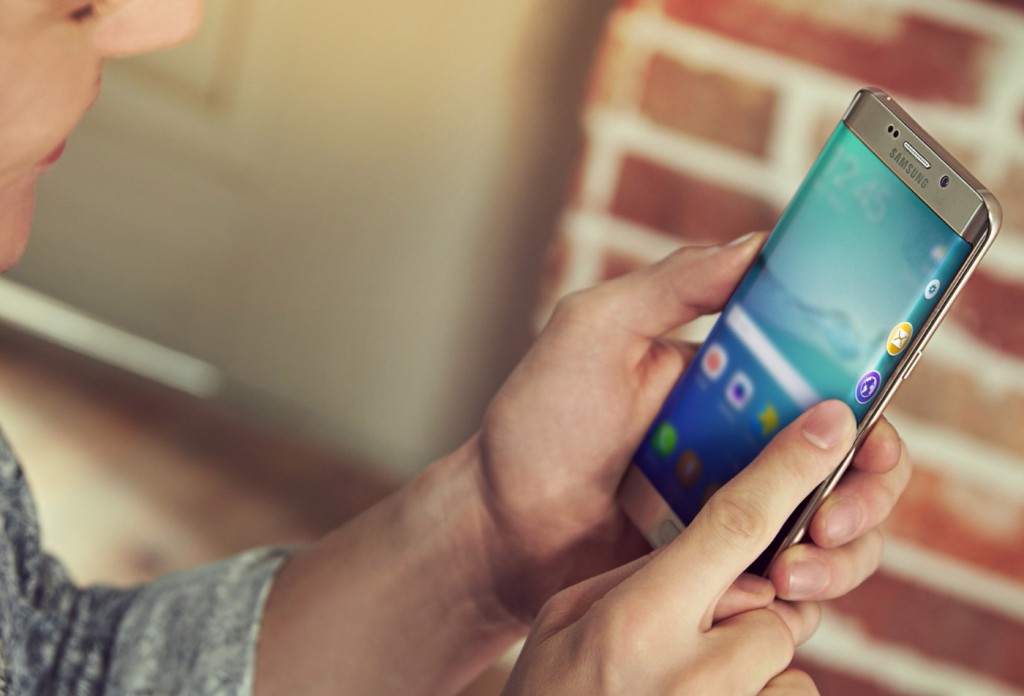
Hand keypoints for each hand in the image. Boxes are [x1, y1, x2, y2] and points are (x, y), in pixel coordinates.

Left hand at [474, 234, 908, 621]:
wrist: (500, 526)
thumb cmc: (538, 421)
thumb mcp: (595, 329)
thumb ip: (672, 284)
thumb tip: (757, 243)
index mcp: (732, 373)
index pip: (830, 367)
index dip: (869, 382)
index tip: (871, 401)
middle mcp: (749, 434)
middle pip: (854, 446)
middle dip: (874, 474)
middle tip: (843, 497)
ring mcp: (741, 498)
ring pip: (842, 512)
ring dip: (852, 531)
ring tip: (808, 551)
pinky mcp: (728, 558)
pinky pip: (798, 567)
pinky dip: (813, 578)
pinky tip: (779, 582)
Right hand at [502, 401, 853, 694]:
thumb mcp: (563, 623)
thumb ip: (635, 581)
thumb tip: (697, 559)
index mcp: (640, 622)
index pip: (735, 526)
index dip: (789, 467)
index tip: (831, 423)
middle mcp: (698, 673)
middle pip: (772, 603)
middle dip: (746, 607)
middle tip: (683, 634)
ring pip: (784, 656)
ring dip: (749, 662)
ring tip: (680, 686)